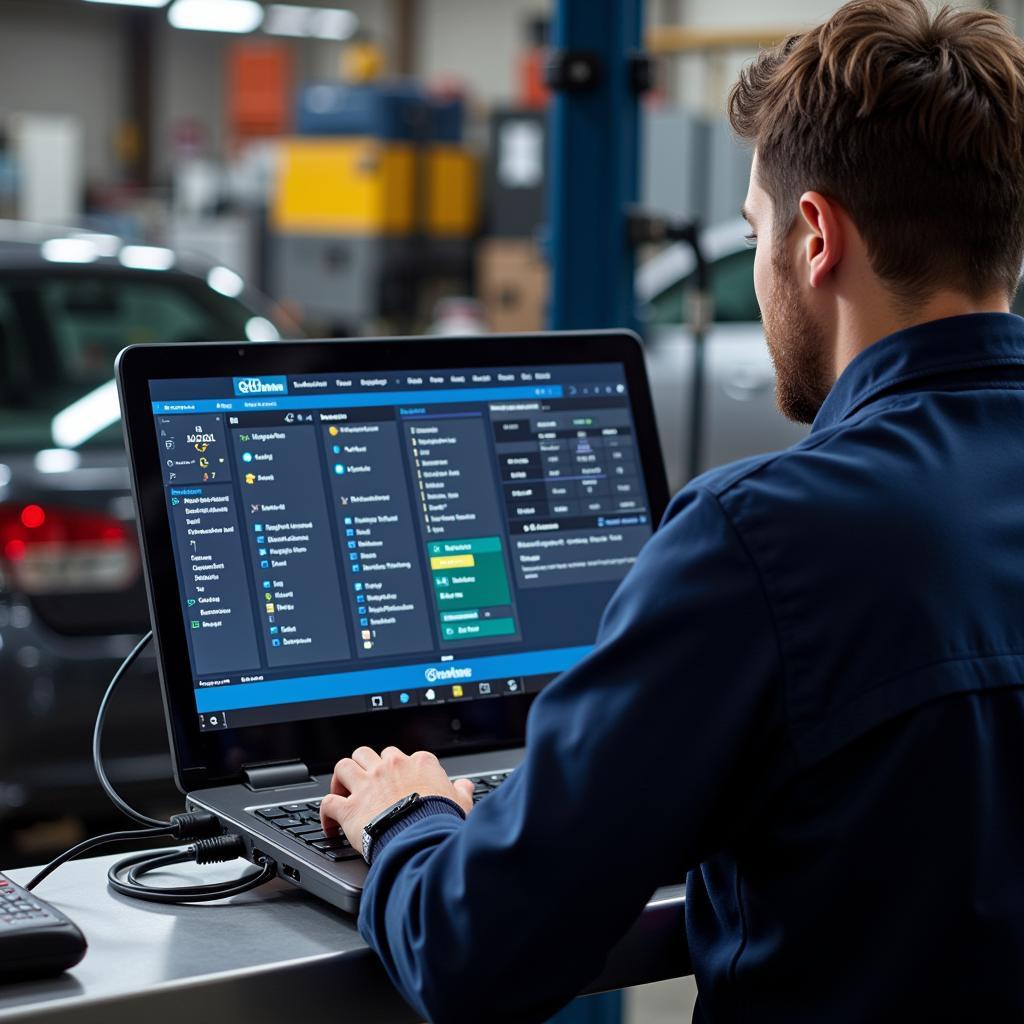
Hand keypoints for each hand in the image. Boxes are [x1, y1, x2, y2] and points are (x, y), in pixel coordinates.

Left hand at [320, 746, 473, 852]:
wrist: (424, 839)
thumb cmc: (442, 822)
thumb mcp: (460, 804)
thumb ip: (460, 792)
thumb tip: (465, 786)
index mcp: (417, 763)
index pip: (400, 755)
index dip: (395, 769)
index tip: (395, 783)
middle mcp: (389, 767)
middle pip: (368, 753)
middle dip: (364, 766)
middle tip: (364, 783)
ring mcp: (368, 785)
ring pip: (343, 766)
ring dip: (341, 779)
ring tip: (343, 792)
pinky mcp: (350, 808)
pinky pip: (328, 803)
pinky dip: (326, 813)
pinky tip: (330, 825)